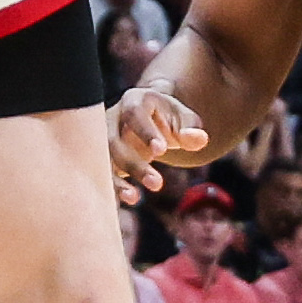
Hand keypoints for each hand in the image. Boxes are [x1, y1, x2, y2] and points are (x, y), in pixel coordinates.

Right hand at [108, 82, 210, 197]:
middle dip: (134, 163)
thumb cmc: (168, 118)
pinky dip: (112, 188)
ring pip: (104, 160)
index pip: (134, 113)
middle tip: (157, 183)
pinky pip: (102, 174)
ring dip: (117, 180)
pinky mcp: (101, 158)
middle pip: (114, 140)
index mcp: (134, 101)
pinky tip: (126, 200)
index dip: (145, 131)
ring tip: (134, 197)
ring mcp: (103, 139)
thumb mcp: (182, 119)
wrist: (150, 120)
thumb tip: (199, 139)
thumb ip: (190, 129)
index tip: (161, 150)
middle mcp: (113, 118)